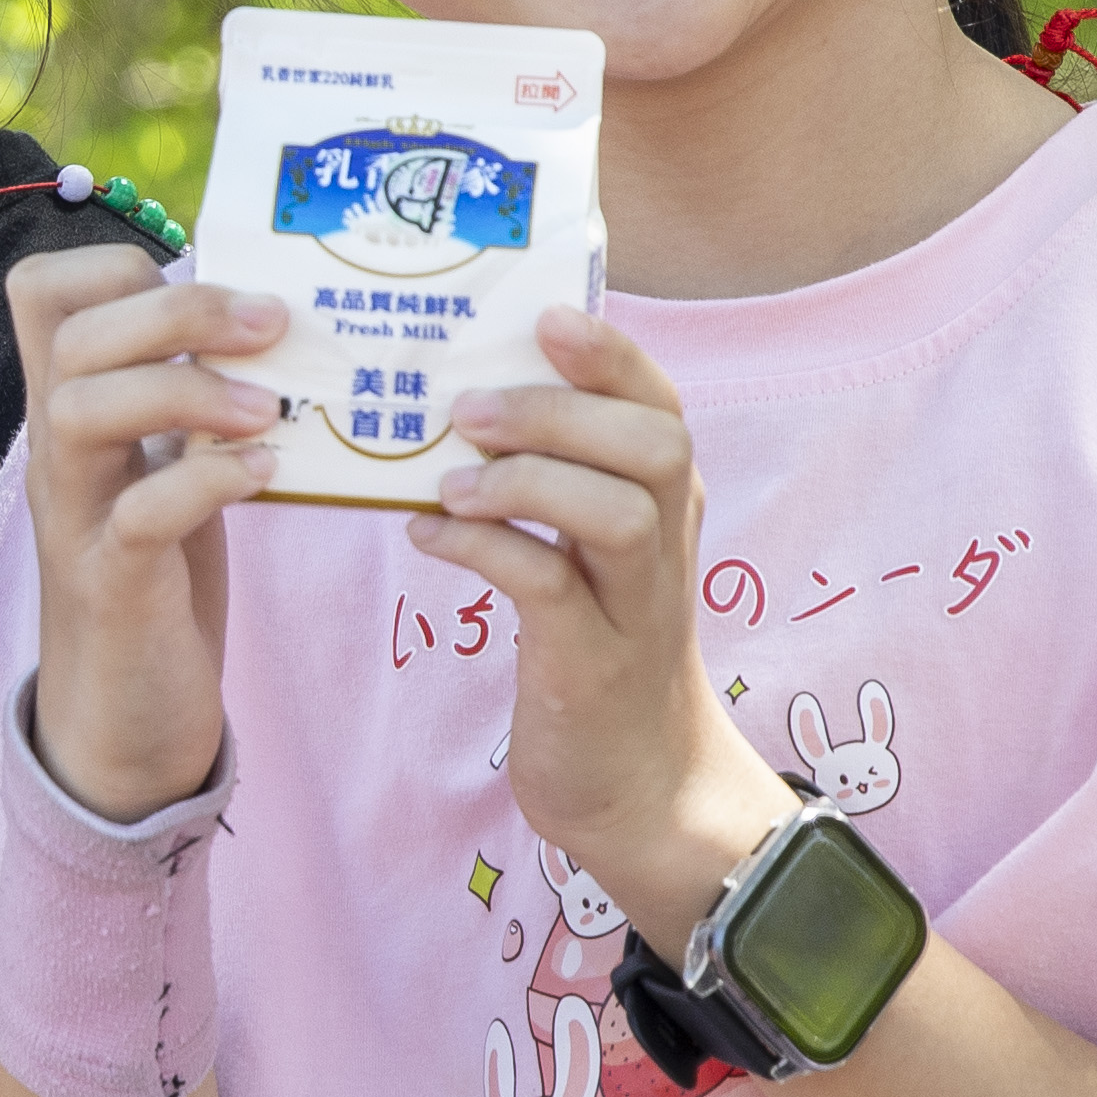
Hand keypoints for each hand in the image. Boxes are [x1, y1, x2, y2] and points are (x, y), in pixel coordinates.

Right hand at [3, 242, 280, 821]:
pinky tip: (269, 476)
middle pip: (71, 333)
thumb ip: (190, 400)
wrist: (124, 725)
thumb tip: (264, 319)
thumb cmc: (160, 583)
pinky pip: (142, 510)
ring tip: (268, 410)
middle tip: (272, 325)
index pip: (42, 291)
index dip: (117, 261)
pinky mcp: (112, 584)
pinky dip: (209, 480)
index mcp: (71, 411)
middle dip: (179, 308)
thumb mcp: (170, 469)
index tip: (210, 286)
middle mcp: (58, 452)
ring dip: (187, 388)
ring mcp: (77, 516)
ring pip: (84, 408)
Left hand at [411, 300, 798, 947]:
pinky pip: (549, 587)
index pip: (660, 401)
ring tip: (448, 479)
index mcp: (668, 499)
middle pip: (653, 442)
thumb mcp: (586, 549)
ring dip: (525, 479)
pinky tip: (428, 536)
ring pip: (615, 510)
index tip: (541, 318)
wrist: (635, 779)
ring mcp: (637, 604)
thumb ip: (553, 472)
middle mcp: (668, 541)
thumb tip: (458, 387)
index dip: (609, 352)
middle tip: (466, 406)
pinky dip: (485, 550)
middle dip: (557, 410)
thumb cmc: (592, 642)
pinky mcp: (594, 663)